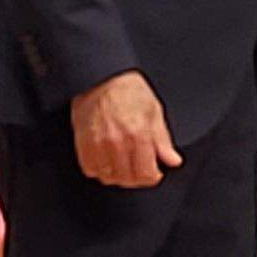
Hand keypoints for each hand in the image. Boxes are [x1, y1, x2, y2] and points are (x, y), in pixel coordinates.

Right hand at [72, 71, 182, 187]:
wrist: (101, 77)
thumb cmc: (128, 90)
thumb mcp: (154, 111)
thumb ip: (163, 140)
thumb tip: (173, 160)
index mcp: (139, 134)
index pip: (146, 174)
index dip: (152, 177)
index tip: (153, 172)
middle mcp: (117, 142)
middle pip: (127, 179)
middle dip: (136, 177)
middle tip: (139, 167)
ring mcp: (98, 144)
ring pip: (108, 177)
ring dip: (117, 175)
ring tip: (123, 163)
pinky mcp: (83, 143)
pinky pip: (90, 169)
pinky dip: (99, 169)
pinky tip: (107, 160)